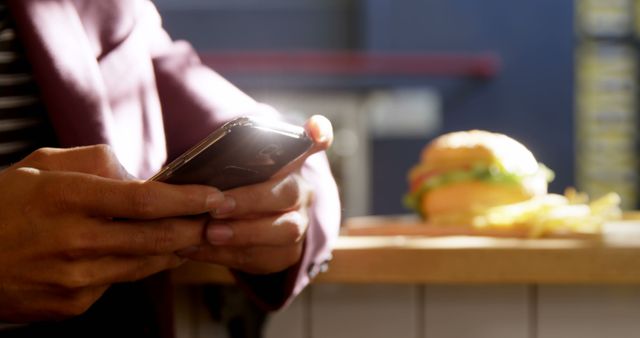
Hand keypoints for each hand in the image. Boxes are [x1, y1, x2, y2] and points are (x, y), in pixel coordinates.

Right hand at [0, 145, 227, 321]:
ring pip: (145, 264)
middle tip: (218, 218)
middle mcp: (73, 241)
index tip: (216, 196)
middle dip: (195, 228)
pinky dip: (135, 266)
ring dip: (174, 249)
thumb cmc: (3, 206)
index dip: (188, 199)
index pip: (144, 199)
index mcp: (66, 197)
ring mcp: (72, 279)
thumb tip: (141, 176)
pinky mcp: (71, 305)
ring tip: (191, 234)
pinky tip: (141, 253)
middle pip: (155, 238)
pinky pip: (117, 282)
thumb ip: (96, 163)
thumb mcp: (41, 165)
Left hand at [182, 115, 333, 273]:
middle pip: (287, 193)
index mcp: (290, 162)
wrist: (244, 226)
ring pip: (285, 231)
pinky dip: (228, 256)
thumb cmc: (233, 188)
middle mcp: (301, 192)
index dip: (318, 135)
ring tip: (210, 233)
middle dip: (251, 200)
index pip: (314, 142)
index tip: (314, 130)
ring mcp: (299, 225)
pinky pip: (265, 258)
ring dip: (244, 233)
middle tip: (217, 207)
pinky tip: (198, 249)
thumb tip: (196, 166)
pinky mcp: (287, 254)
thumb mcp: (230, 169)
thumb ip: (226, 162)